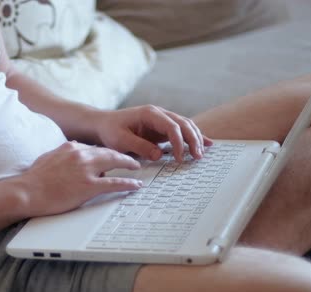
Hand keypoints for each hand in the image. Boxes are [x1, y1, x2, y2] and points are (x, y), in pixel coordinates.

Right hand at [19, 141, 141, 216]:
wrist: (27, 192)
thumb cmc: (33, 180)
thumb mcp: (48, 158)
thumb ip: (61, 153)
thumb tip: (69, 151)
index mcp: (70, 147)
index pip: (93, 148)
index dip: (104, 153)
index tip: (111, 156)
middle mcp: (80, 154)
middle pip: (108, 152)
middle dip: (122, 155)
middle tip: (131, 159)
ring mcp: (85, 170)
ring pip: (114, 163)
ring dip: (128, 165)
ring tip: (136, 168)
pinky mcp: (88, 186)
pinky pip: (114, 183)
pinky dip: (128, 183)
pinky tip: (136, 184)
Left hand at [93, 105, 212, 161]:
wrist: (103, 124)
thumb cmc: (110, 131)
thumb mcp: (120, 140)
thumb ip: (140, 146)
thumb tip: (159, 155)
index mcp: (150, 114)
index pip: (171, 126)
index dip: (179, 143)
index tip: (179, 158)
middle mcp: (159, 114)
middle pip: (184, 124)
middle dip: (193, 140)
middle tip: (197, 157)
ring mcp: (162, 120)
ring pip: (186, 126)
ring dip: (196, 139)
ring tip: (201, 155)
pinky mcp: (162, 128)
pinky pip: (182, 131)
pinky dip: (194, 137)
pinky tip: (207, 144)